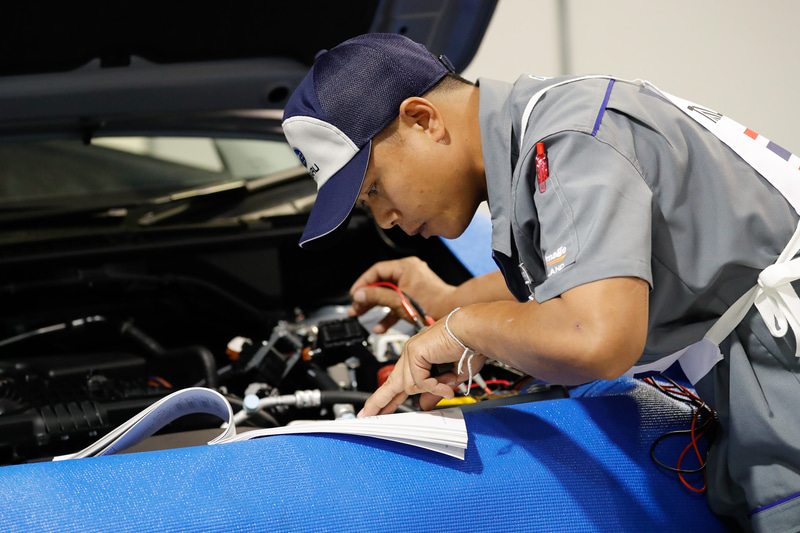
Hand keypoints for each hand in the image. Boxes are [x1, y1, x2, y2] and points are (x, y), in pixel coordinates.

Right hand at [348, 257, 455, 332]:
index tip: (355, 294)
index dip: (363, 283)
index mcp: (405, 267)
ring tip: (361, 315)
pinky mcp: (415, 297)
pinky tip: (381, 325)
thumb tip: (360, 294)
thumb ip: (377, 296)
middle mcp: (408, 273)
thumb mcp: (399, 301)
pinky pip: (397, 302)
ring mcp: (412, 285)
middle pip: (380, 283)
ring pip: (387, 294)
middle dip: (366, 297)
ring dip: (374, 306)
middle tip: (355, 307)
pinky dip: (388, 313)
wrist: (452, 312)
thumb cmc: (433, 304)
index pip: (376, 271)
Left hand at [357, 316, 485, 415]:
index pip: (400, 382)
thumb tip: (423, 406)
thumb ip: (434, 392)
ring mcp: (411, 352)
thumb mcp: (450, 378)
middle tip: (366, 416)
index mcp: (420, 359)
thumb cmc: (468, 347)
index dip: (389, 398)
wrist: (474, 331)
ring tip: (450, 380)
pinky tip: (447, 380)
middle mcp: (412, 354)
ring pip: (409, 386)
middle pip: (390, 384)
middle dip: (379, 402)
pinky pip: (419, 381)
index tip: (379, 409)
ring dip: (433, 388)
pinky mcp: (414, 352)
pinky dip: (435, 384)